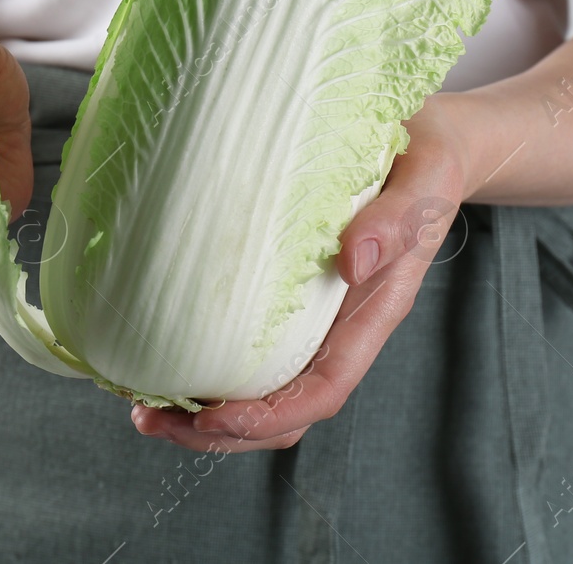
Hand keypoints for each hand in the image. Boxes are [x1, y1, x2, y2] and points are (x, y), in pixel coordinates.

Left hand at [131, 92, 474, 450]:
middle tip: (149, 419)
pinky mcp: (289, 293)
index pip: (324, 390)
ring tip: (141, 406)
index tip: (214, 416)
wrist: (431, 140)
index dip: (270, 415)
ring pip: (262, 391)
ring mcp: (313, 316)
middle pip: (284, 411)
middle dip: (219, 431)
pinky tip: (160, 352)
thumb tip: (353, 262)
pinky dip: (205, 365)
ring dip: (203, 411)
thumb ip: (395, 221)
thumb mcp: (422, 181)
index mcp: (373, 313)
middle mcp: (340, 327)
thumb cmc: (428, 160)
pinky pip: (248, 347)